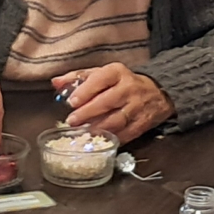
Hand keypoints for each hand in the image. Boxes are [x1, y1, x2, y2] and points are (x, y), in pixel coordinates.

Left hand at [54, 63, 174, 143]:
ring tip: (83, 132)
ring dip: (97, 128)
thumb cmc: (123, 82)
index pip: (100, 79)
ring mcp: (136, 107)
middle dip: (87, 113)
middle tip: (72, 121)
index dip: (85, 91)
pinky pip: (125, 133)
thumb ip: (78, 78)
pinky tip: (98, 141)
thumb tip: (56, 82)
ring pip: (116, 120)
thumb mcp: (103, 74)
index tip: (71, 101)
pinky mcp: (142, 123)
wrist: (157, 92)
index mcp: (117, 73)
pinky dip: (111, 138)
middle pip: (107, 101)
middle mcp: (128, 88)